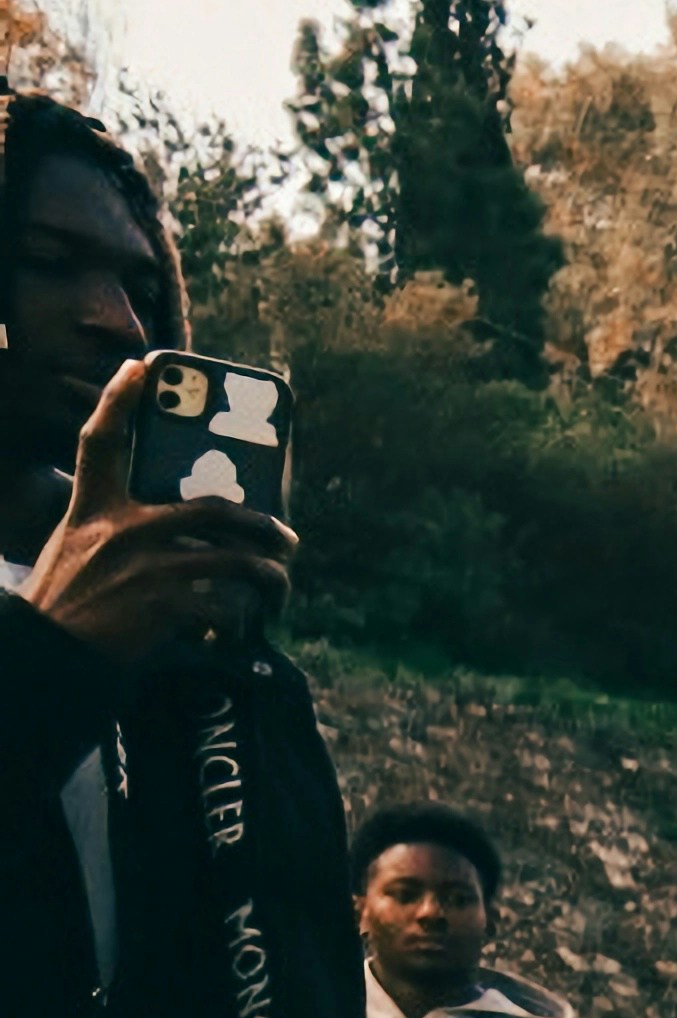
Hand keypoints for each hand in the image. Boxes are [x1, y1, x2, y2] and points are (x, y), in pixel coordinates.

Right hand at [23, 378, 297, 670]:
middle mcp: (121, 528)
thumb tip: (187, 528)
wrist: (49, 651)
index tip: (138, 366)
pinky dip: (240, 621)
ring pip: (238, 560)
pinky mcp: (163, 605)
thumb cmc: (70, 599)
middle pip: (214, 510)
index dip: (118, 400)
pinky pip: (228, 606)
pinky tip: (236, 631)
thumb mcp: (78, 545)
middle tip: (285, 539)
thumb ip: (120, 525)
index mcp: (93, 507)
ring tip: (278, 590)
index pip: (100, 441)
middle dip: (263, 525)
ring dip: (271, 579)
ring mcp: (145, 566)